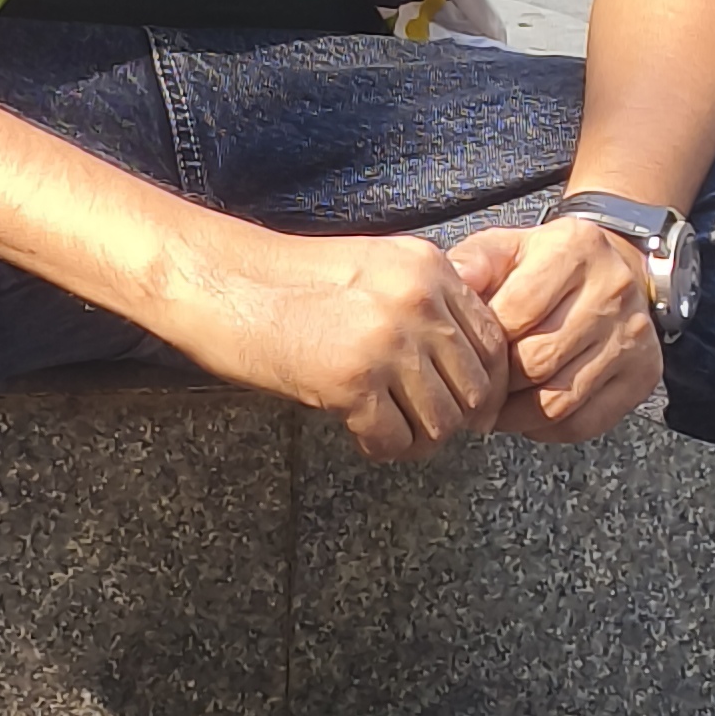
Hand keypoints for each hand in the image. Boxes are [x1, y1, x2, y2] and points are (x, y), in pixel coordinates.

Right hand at [177, 230, 512, 458]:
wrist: (221, 281)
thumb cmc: (288, 279)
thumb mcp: (373, 267)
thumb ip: (423, 300)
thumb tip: (463, 364)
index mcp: (428, 267)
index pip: (493, 341)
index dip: (487, 383)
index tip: (468, 406)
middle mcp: (418, 302)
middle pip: (476, 386)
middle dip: (459, 418)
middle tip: (429, 429)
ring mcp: (387, 342)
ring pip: (442, 421)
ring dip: (421, 438)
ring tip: (393, 435)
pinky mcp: (352, 381)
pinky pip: (395, 439)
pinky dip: (383, 448)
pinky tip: (362, 438)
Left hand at [444, 216, 663, 443]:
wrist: (615, 270)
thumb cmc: (547, 265)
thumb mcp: (508, 248)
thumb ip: (474, 263)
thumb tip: (450, 281)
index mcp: (575, 249)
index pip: (515, 314)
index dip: (481, 344)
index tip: (463, 354)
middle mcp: (612, 290)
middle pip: (537, 362)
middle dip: (496, 383)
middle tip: (474, 389)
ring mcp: (632, 336)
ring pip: (558, 401)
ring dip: (515, 414)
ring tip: (494, 406)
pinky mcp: (642, 374)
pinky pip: (583, 422)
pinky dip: (546, 429)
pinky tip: (528, 414)